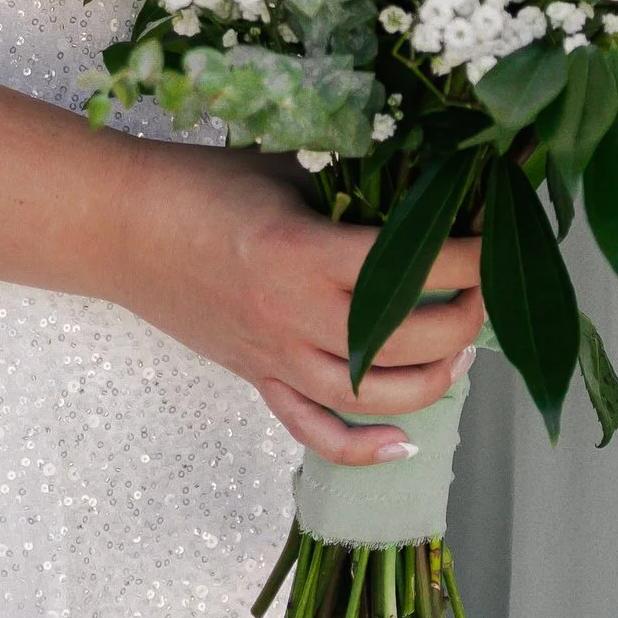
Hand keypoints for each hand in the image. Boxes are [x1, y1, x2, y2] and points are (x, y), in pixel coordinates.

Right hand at [126, 151, 482, 469]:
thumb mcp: (286, 169)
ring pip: (371, 396)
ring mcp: (275, 356)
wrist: (120, 226)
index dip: (469, 256)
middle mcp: (295, 316)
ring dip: (432, 382)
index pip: (413, 266)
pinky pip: (312, 431)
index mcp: (304, 252)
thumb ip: (350, 189)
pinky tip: (404, 444)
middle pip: (406, 339)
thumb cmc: (200, 183)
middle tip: (487, 291)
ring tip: (462, 353)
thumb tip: (424, 194)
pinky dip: (362, 448)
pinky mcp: (257, 377)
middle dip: (465, 318)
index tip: (498, 238)